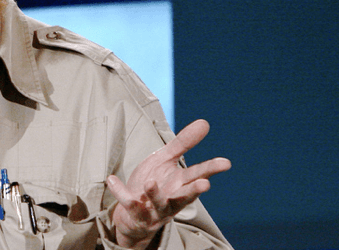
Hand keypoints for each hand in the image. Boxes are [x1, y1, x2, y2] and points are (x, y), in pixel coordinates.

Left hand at [106, 119, 230, 249]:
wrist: (133, 215)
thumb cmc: (155, 183)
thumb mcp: (166, 160)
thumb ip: (183, 143)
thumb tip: (205, 122)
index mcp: (180, 184)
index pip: (198, 175)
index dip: (211, 169)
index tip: (226, 162)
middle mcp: (172, 199)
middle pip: (185, 195)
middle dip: (194, 190)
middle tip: (206, 185)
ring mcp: (155, 209)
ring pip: (159, 204)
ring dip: (155, 194)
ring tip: (150, 182)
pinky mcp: (137, 215)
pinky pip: (129, 204)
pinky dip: (121, 192)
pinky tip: (112, 179)